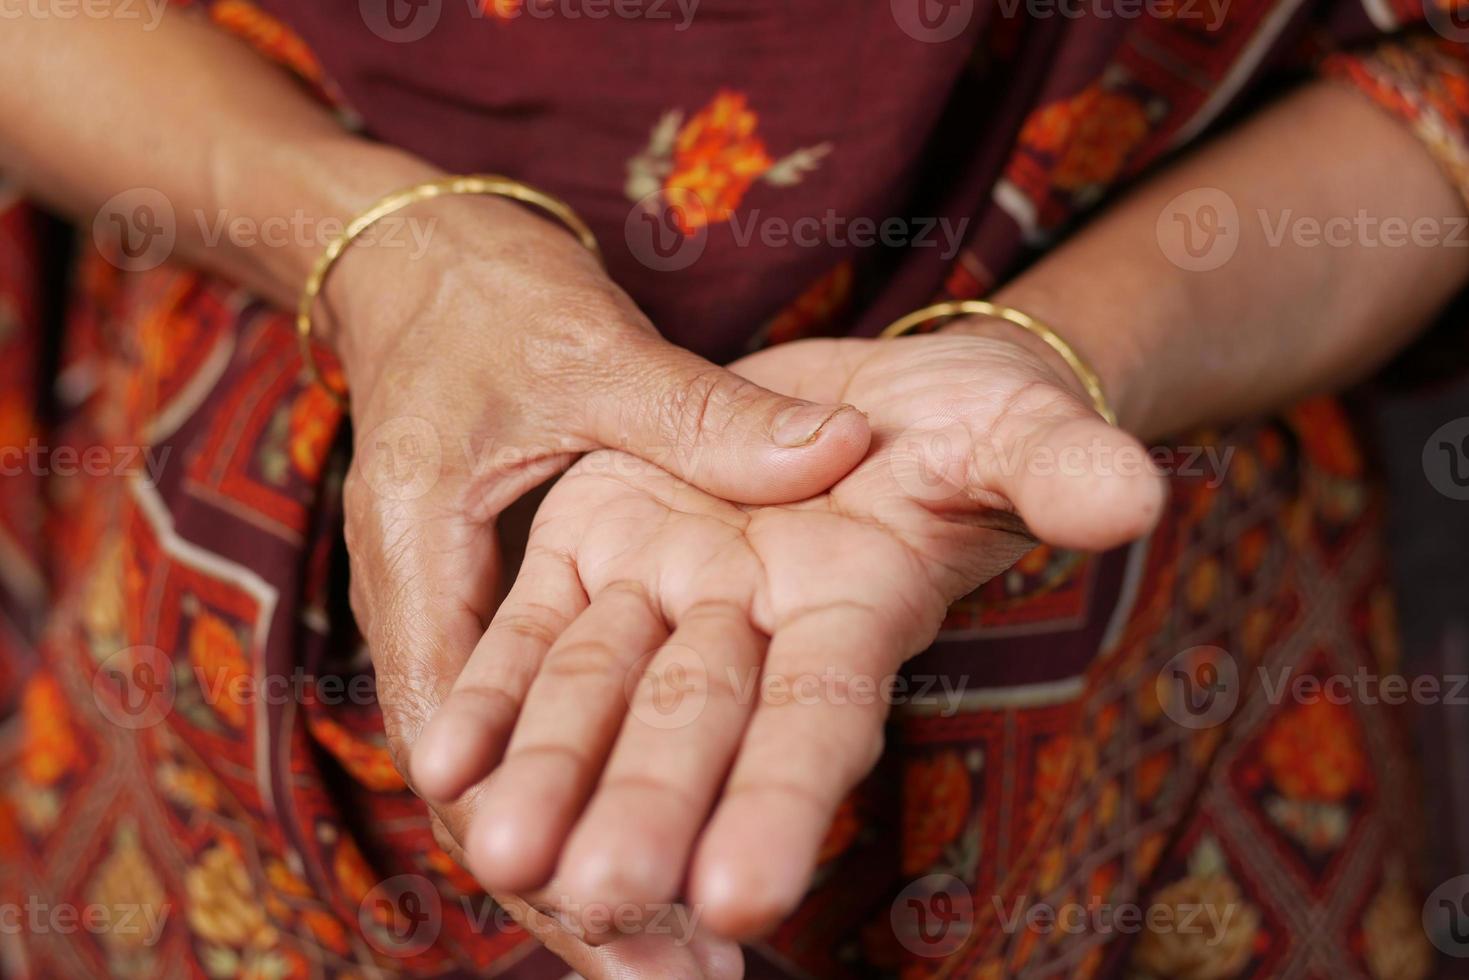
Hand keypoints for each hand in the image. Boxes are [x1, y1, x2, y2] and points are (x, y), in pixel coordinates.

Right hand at [326, 196, 869, 927]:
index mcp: (425, 556)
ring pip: (526, 766)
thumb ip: (700, 414)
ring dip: (595, 858)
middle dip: (573, 890)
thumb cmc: (487, 298)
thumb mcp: (589, 347)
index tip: (611, 911)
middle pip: (492, 785)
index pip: (463, 733)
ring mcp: (472, 613)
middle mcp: (436, 610)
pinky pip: (555, 712)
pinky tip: (678, 836)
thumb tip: (837, 456)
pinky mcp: (518, 604)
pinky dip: (604, 782)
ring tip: (690, 959)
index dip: (535, 829)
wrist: (421, 262)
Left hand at [410, 323, 1165, 935]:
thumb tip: (1135, 497)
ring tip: (500, 856)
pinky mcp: (596, 546)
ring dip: (549, 778)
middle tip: (593, 898)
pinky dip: (495, 694)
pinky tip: (443, 760)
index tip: (739, 895)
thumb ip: (1054, 465)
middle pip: (694, 734)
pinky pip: (534, 628)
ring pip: (595, 697)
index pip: (819, 723)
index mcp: (853, 618)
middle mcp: (751, 633)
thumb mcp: (1008, 425)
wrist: (865, 396)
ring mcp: (667, 593)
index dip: (781, 802)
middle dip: (647, 815)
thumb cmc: (963, 424)